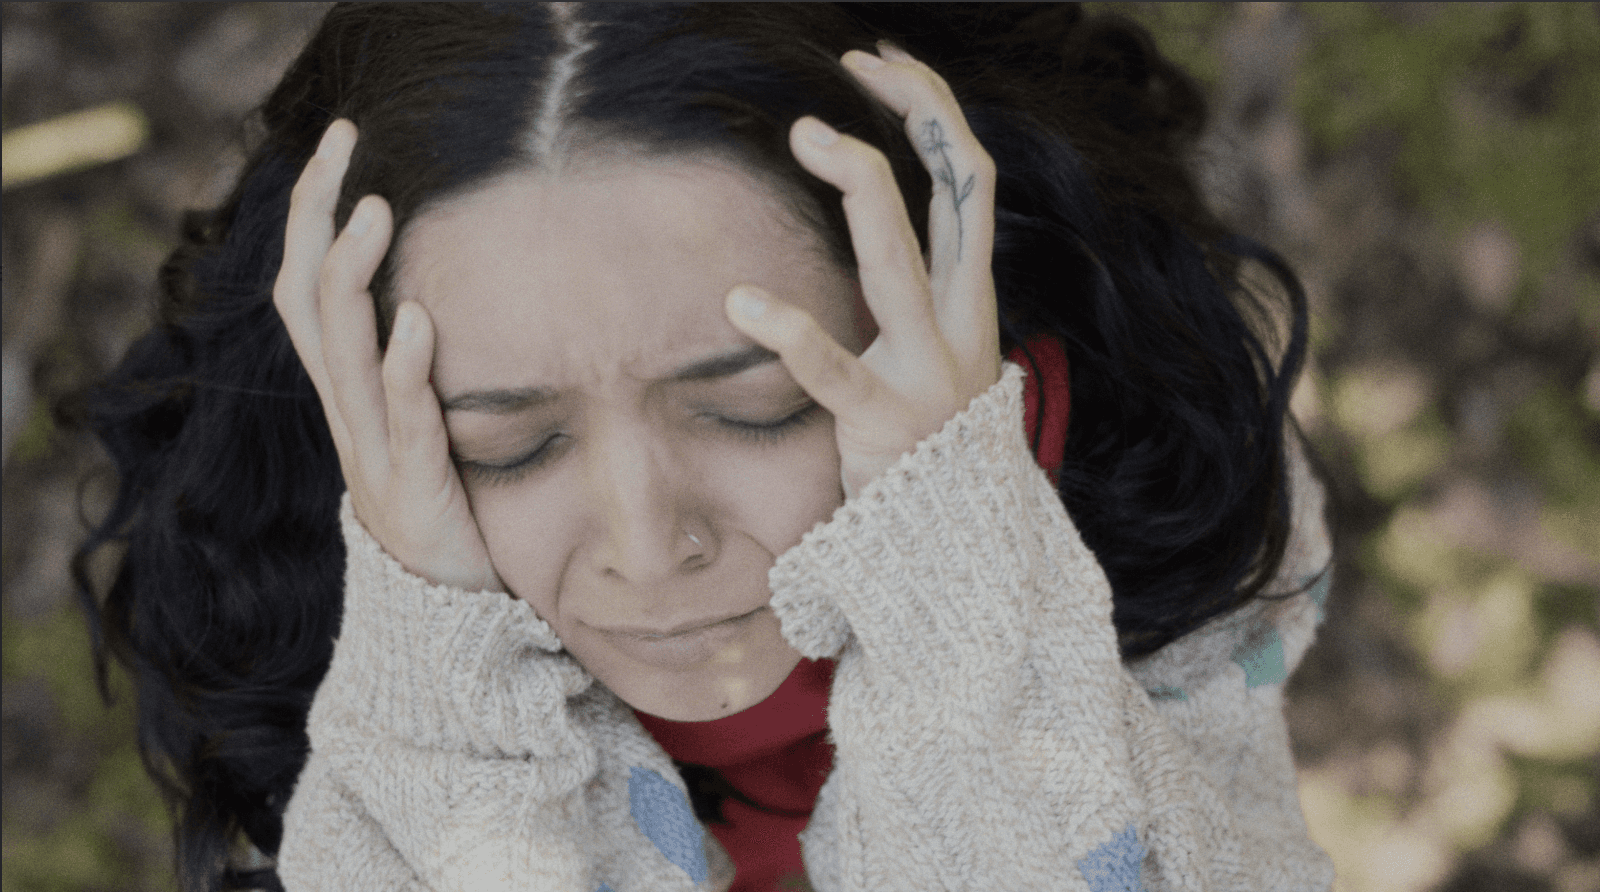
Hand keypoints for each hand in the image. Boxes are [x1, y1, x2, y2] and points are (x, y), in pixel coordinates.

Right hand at [273, 120, 501, 592]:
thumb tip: (446, 291)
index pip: (308, 289)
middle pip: (307, 301)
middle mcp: (348, 416)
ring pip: (340, 353)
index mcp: (348, 397)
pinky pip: (401, 422)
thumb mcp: (424, 429)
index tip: (337, 145)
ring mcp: (373, 453)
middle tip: (342, 143)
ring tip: (375, 210)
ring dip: (354, 276)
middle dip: (318, 217)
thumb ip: (421, 371)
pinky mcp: (413, 490)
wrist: (445, 623)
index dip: (312, 216)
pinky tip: (417, 320)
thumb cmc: (447, 511)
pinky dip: (404, 370)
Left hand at [725, 45, 1001, 498]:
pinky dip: (790, 333)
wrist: (957, 537)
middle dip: (918, 116)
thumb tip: (863, 207)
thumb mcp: (933, 340)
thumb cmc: (928, 430)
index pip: (969, 177)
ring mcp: (929, 368)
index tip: (883, 63)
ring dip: (860, 186)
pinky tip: (741, 302)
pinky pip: (835, 371)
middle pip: (959, 192)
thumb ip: (911, 279)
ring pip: (901, 259)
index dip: (934, 109)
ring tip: (805, 134)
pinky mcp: (885, 420)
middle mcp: (962, 319)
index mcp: (971, 295)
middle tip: (853, 68)